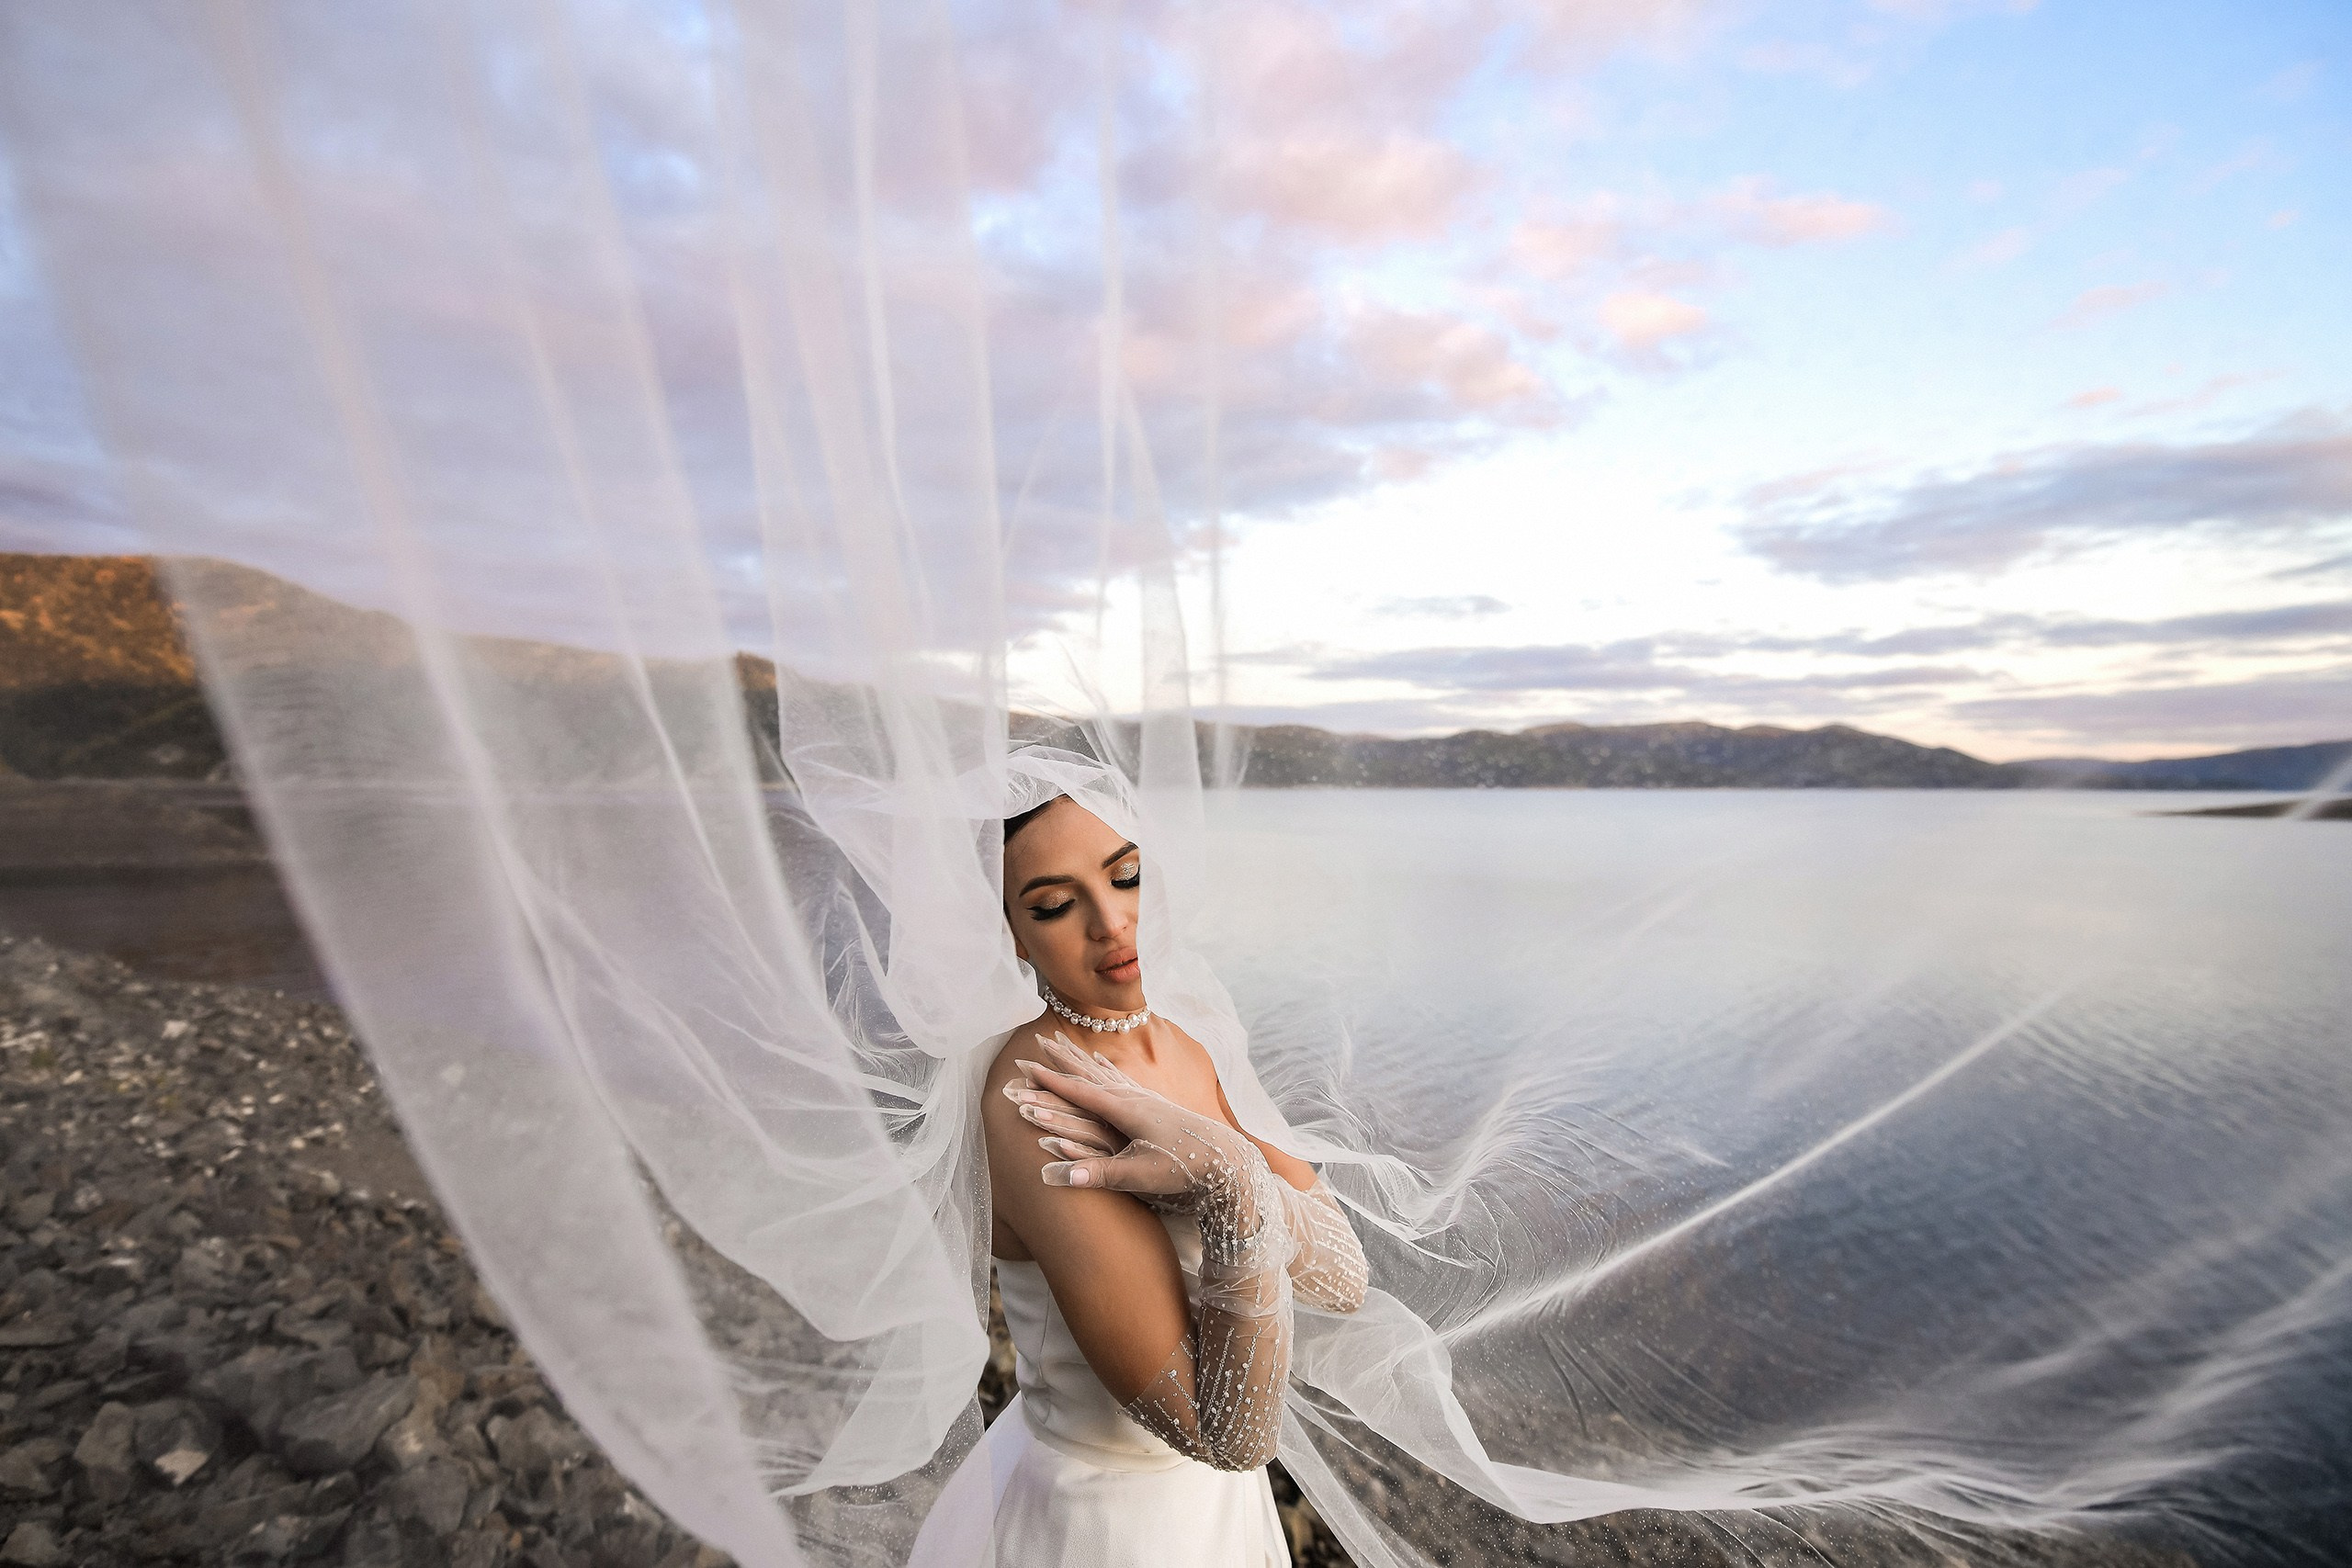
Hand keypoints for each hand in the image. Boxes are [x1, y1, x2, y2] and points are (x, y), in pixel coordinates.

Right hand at [1007, 1031, 1260, 1205]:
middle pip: (1089, 1072)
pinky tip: (1101, 1062)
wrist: (1227, 1159)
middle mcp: (1133, 1097)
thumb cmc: (1184, 1167)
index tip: (1026, 1066)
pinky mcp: (1154, 1104)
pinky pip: (1119, 1078)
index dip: (1051, 1079)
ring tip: (1063, 1041)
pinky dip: (1103, 1067)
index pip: (1080, 1091)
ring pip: (1103, 1072)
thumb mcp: (1139, 1175)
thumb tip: (1051, 1177)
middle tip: (1038, 1038)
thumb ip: (1097, 1174)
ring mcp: (1144, 1098)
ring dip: (1078, 1057)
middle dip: (1062, 1057)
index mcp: (1125, 1109)